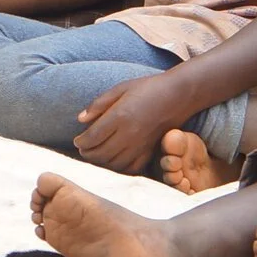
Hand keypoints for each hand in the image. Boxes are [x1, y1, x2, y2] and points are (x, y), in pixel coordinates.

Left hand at [73, 74, 194, 175]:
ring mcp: (141, 145)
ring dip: (101, 163)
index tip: (77, 140)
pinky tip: (113, 163)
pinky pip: (132, 168)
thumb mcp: (120, 88)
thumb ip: (99, 104)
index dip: (81, 142)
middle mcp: (130, 133)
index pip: (93, 137)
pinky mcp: (151, 151)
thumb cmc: (148, 88)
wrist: (179, 95)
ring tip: (94, 156)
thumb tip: (80, 119)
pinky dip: (120, 169)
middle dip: (87, 154)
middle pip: (101, 153)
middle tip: (82, 150)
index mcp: (120, 116)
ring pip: (115, 164)